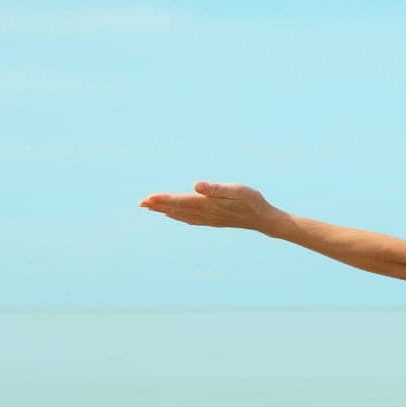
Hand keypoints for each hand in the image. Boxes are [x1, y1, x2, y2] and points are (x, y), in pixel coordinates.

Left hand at [139, 181, 281, 233]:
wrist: (264, 220)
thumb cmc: (253, 201)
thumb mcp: (237, 190)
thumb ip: (216, 188)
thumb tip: (195, 185)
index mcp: (209, 204)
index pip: (181, 201)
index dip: (164, 199)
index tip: (147, 198)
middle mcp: (205, 213)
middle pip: (177, 209)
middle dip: (158, 205)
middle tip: (140, 203)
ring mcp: (209, 219)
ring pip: (181, 215)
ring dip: (165, 210)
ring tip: (150, 207)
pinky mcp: (213, 220)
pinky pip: (190, 219)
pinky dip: (178, 217)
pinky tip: (172, 216)